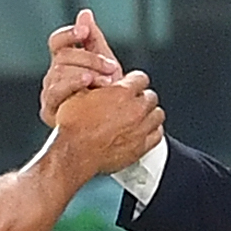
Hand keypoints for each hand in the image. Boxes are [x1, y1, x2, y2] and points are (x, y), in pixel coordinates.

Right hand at [41, 8, 125, 122]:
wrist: (108, 129)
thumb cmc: (105, 95)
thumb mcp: (103, 64)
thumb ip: (93, 40)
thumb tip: (85, 14)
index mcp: (64, 62)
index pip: (57, 42)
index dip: (68, 34)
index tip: (84, 32)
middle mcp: (53, 75)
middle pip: (63, 58)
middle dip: (90, 60)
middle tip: (111, 67)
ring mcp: (49, 92)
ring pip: (58, 74)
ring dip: (85, 74)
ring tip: (106, 80)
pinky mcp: (49, 110)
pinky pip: (55, 94)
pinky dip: (73, 87)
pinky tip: (90, 85)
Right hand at [49, 70, 163, 178]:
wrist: (74, 152)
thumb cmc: (73, 125)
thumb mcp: (78, 93)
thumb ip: (96, 84)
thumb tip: (102, 79)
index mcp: (121, 93)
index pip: (141, 78)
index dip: (134, 80)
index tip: (130, 84)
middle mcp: (135, 109)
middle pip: (151, 97)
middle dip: (141, 97)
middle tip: (132, 102)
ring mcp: (140, 129)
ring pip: (157, 115)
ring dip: (149, 114)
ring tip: (140, 116)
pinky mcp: (141, 147)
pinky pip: (157, 135)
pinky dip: (152, 131)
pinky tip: (144, 131)